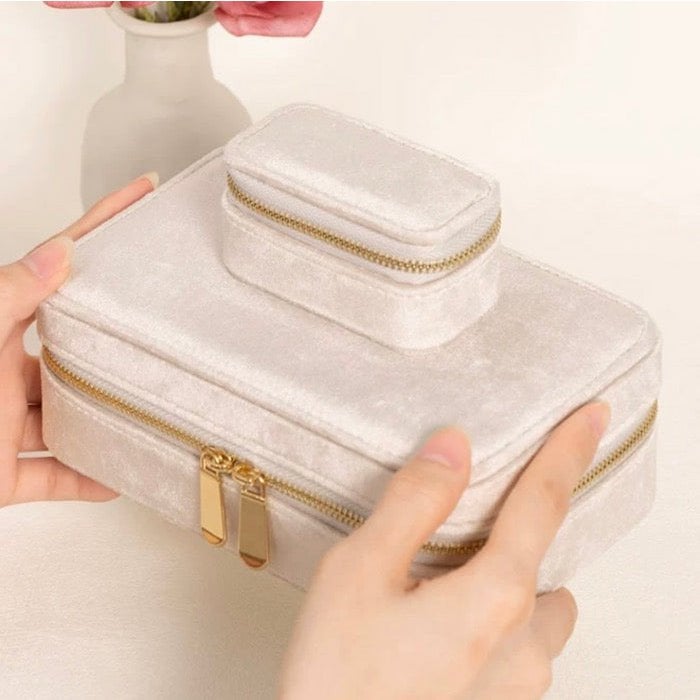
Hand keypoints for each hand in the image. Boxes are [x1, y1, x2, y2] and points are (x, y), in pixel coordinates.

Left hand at [0, 172, 157, 507]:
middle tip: (161, 322)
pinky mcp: (1, 475)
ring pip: (67, 419)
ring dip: (104, 420)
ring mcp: (2, 425)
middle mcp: (1, 373)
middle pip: (71, 351)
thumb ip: (9, 295)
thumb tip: (59, 253)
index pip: (57, 268)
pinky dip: (84, 480)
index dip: (99, 225)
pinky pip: (52, 476)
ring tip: (151, 409)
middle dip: (113, 339)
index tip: (141, 192)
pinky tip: (116, 478)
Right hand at [280, 401, 610, 699]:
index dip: (568, 451)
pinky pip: (518, 649)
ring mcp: (514, 688)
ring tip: (447, 576)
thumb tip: (453, 447)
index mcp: (494, 598)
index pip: (543, 504)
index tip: (593, 416)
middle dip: (523, 534)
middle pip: (547, 565)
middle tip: (473, 517)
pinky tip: (438, 624)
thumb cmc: (338, 683)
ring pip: (538, 614)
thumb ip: (414, 503)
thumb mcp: (359, 572)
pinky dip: (496, 620)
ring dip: (510, 584)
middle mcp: (522, 646)